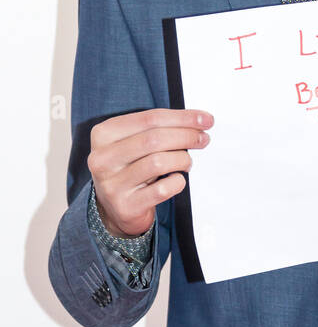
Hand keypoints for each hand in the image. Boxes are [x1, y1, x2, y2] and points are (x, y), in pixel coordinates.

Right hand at [87, 108, 213, 236]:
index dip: (182, 118)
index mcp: (104, 134)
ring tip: (187, 162)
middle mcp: (103, 158)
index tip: (205, 119)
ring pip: (158, 162)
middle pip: (155, 139)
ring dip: (182, 159)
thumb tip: (199, 120)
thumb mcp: (135, 143)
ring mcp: (112, 184)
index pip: (150, 119)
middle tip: (203, 139)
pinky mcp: (126, 206)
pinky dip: (177, 182)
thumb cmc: (130, 168)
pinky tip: (177, 179)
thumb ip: (159, 129)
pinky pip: (162, 189)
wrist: (114, 208)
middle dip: (186, 136)